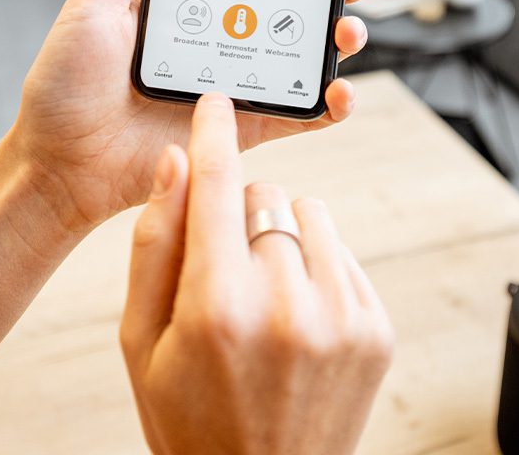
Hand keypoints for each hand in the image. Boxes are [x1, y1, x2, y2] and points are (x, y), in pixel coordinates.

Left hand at [13, 0, 377, 230]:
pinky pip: (297, 117)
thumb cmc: (64, 85)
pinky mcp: (240, 133)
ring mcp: (234, 86)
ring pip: (304, 58)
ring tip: (349, 29)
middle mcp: (219, 40)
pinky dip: (328, 107)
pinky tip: (343, 91)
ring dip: (339, 41)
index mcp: (188, 5)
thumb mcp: (92, 4)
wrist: (56, 165)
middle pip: (292, 7)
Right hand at [120, 94, 392, 454]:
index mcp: (217, 306)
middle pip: (263, 195)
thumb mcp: (142, 341)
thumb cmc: (188, 416)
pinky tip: (295, 318)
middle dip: (238, 214)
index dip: (213, 134)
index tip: (215, 101)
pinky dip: (316, 267)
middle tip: (223, 270)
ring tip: (263, 294)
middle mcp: (286, 305)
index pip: (216, 186)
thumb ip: (155, 244)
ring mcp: (341, 317)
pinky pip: (340, 252)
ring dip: (282, 234)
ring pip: (309, 214)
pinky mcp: (376, 328)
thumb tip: (177, 160)